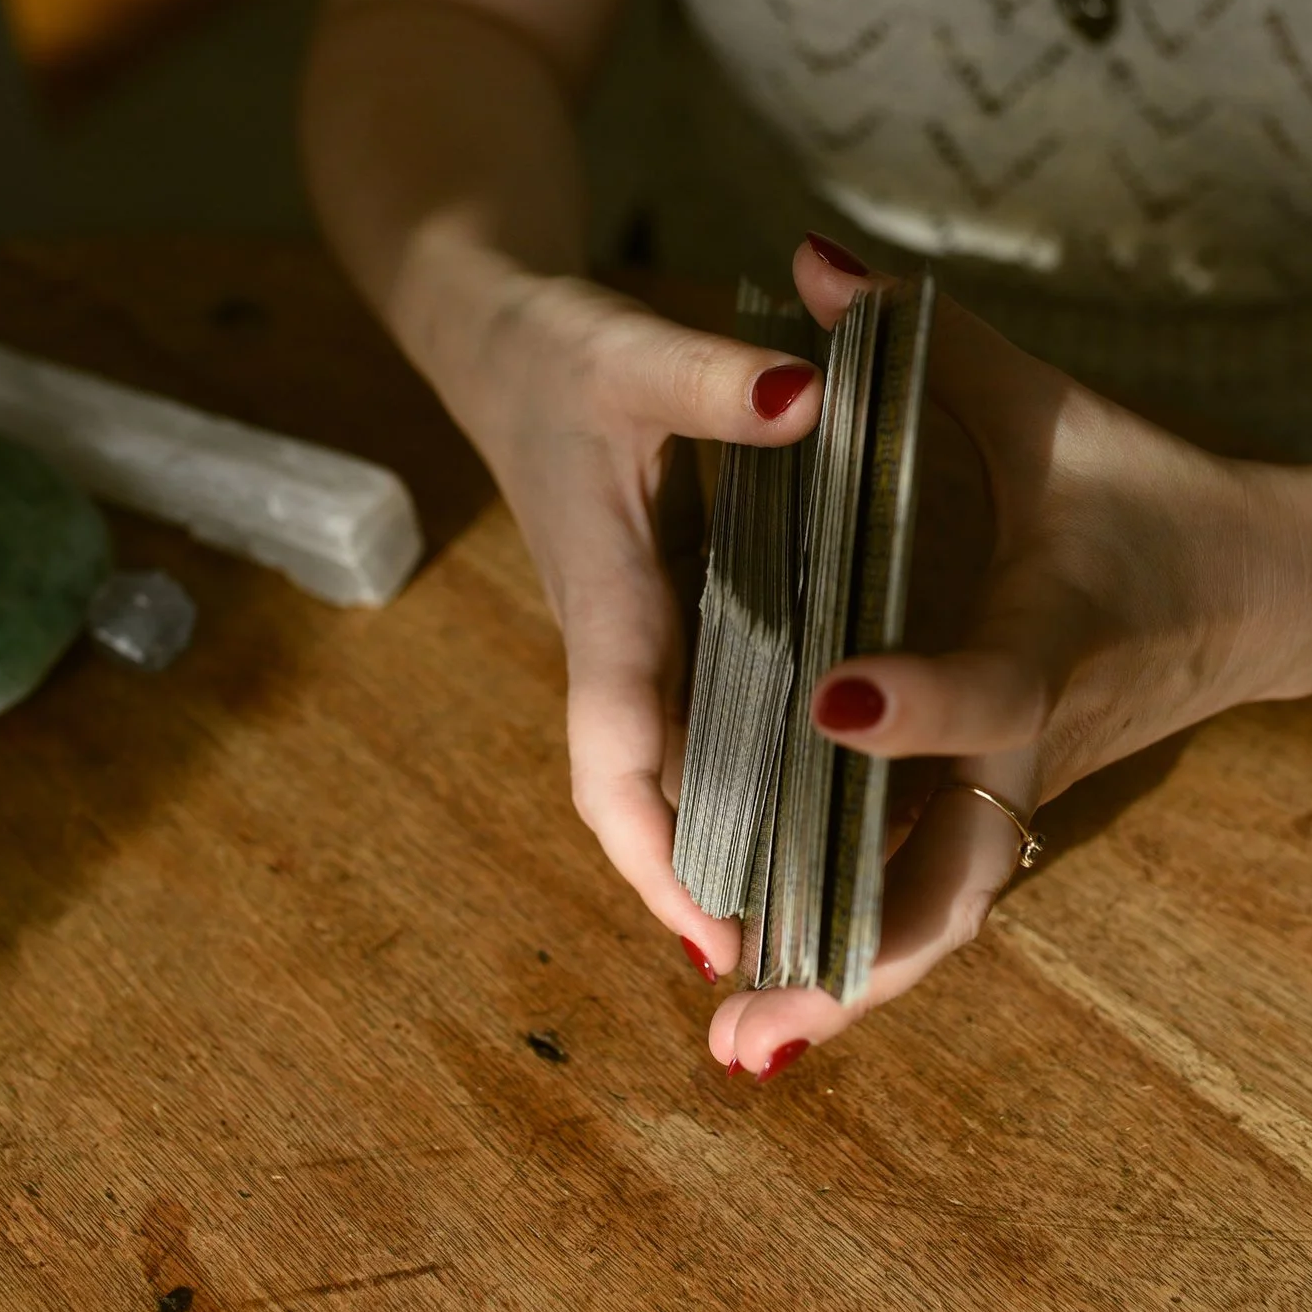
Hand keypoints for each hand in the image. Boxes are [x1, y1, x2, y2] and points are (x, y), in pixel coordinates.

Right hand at [422, 266, 825, 975]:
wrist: (495, 336)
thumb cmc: (556, 350)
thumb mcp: (629, 350)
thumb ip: (710, 380)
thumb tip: (802, 397)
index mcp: (608, 603)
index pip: (614, 757)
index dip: (653, 853)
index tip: (709, 936)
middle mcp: (621, 641)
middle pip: (648, 798)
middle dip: (699, 890)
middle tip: (788, 975)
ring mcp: (639, 636)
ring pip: (676, 768)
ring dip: (726, 844)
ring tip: (816, 923)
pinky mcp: (661, 615)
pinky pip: (699, 719)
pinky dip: (742, 774)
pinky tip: (813, 804)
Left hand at [711, 238, 1311, 1076]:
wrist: (1275, 590)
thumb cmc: (1151, 493)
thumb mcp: (1046, 405)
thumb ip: (925, 338)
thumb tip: (808, 255)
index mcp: (1054, 639)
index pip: (990, 684)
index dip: (919, 697)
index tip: (831, 695)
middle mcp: (1034, 743)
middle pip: (954, 873)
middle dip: (861, 946)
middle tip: (755, 1013)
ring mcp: (1020, 793)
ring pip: (935, 912)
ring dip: (848, 986)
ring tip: (741, 1050)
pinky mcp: (1005, 809)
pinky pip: (925, 891)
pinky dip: (858, 952)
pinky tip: (772, 1004)